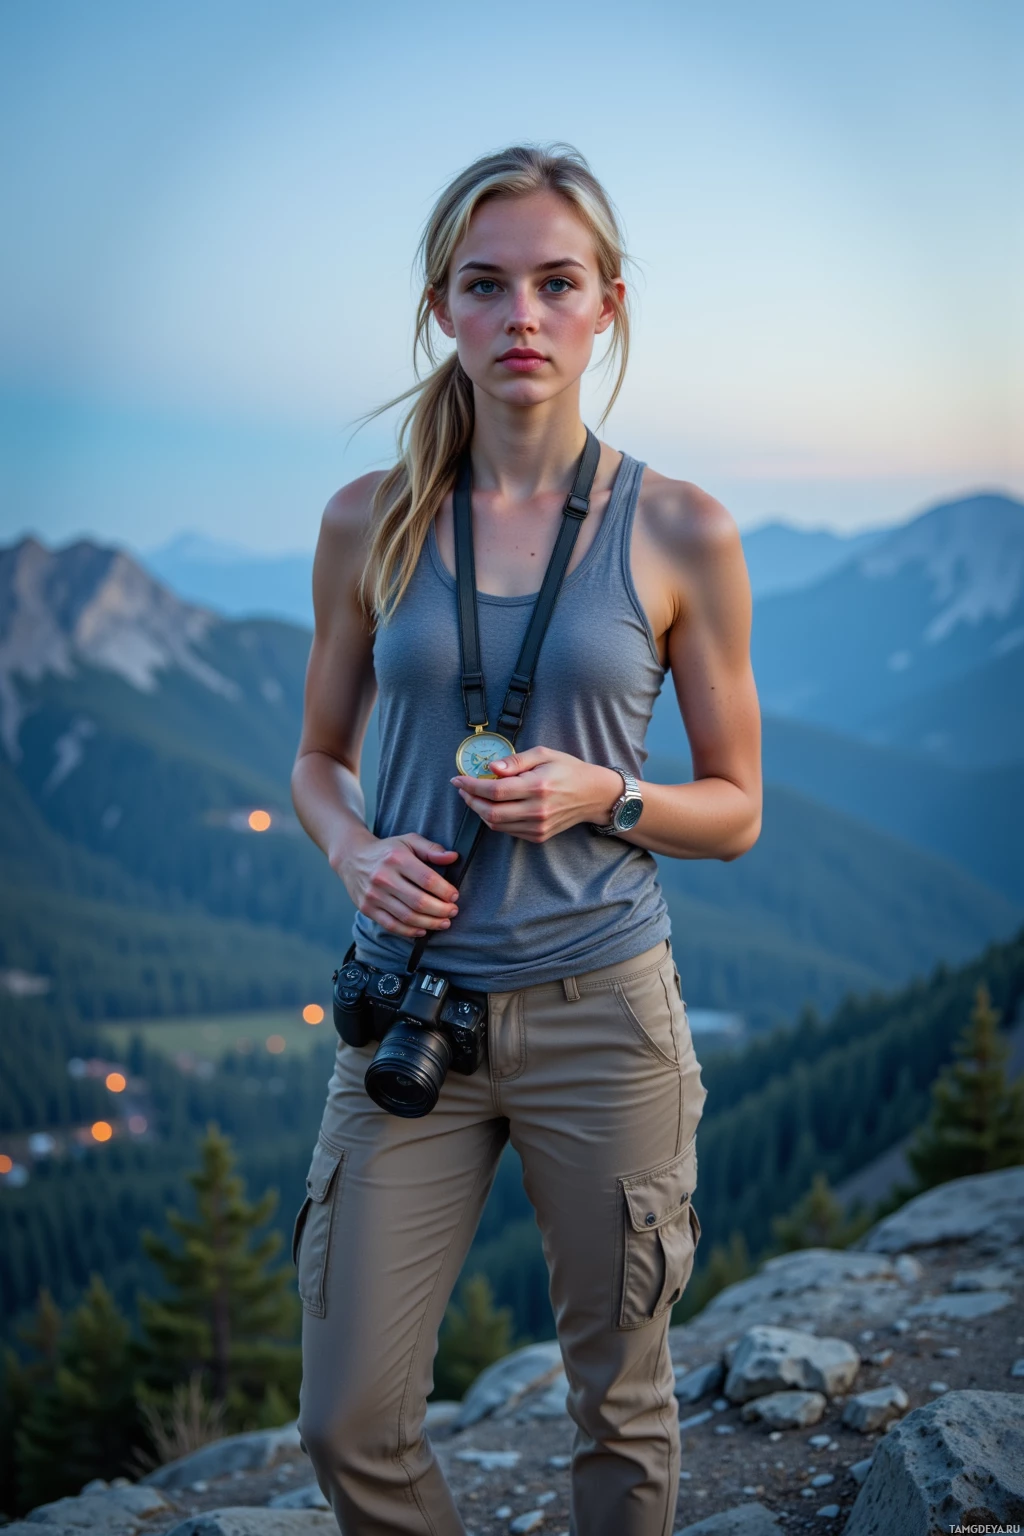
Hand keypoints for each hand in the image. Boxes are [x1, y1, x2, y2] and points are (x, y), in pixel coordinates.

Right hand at [335, 832, 459, 937]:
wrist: (352, 857)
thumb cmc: (386, 850)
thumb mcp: (409, 841)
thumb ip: (431, 849)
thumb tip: (453, 857)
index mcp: (397, 858)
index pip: (427, 879)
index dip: (445, 891)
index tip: (454, 896)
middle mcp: (384, 877)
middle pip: (419, 901)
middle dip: (441, 910)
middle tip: (452, 912)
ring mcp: (374, 895)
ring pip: (407, 916)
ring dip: (430, 923)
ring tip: (443, 922)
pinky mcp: (367, 908)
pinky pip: (391, 925)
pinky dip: (409, 931)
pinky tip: (422, 930)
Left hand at [451, 748, 623, 843]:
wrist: (593, 795)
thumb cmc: (568, 770)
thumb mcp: (544, 754)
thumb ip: (515, 762)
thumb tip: (491, 768)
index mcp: (537, 787)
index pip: (494, 790)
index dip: (471, 786)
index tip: (458, 778)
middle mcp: (536, 810)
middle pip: (490, 812)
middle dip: (470, 800)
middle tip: (462, 789)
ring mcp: (537, 827)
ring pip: (496, 825)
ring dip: (479, 811)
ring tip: (474, 796)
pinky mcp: (538, 836)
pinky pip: (507, 830)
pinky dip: (494, 819)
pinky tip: (493, 806)